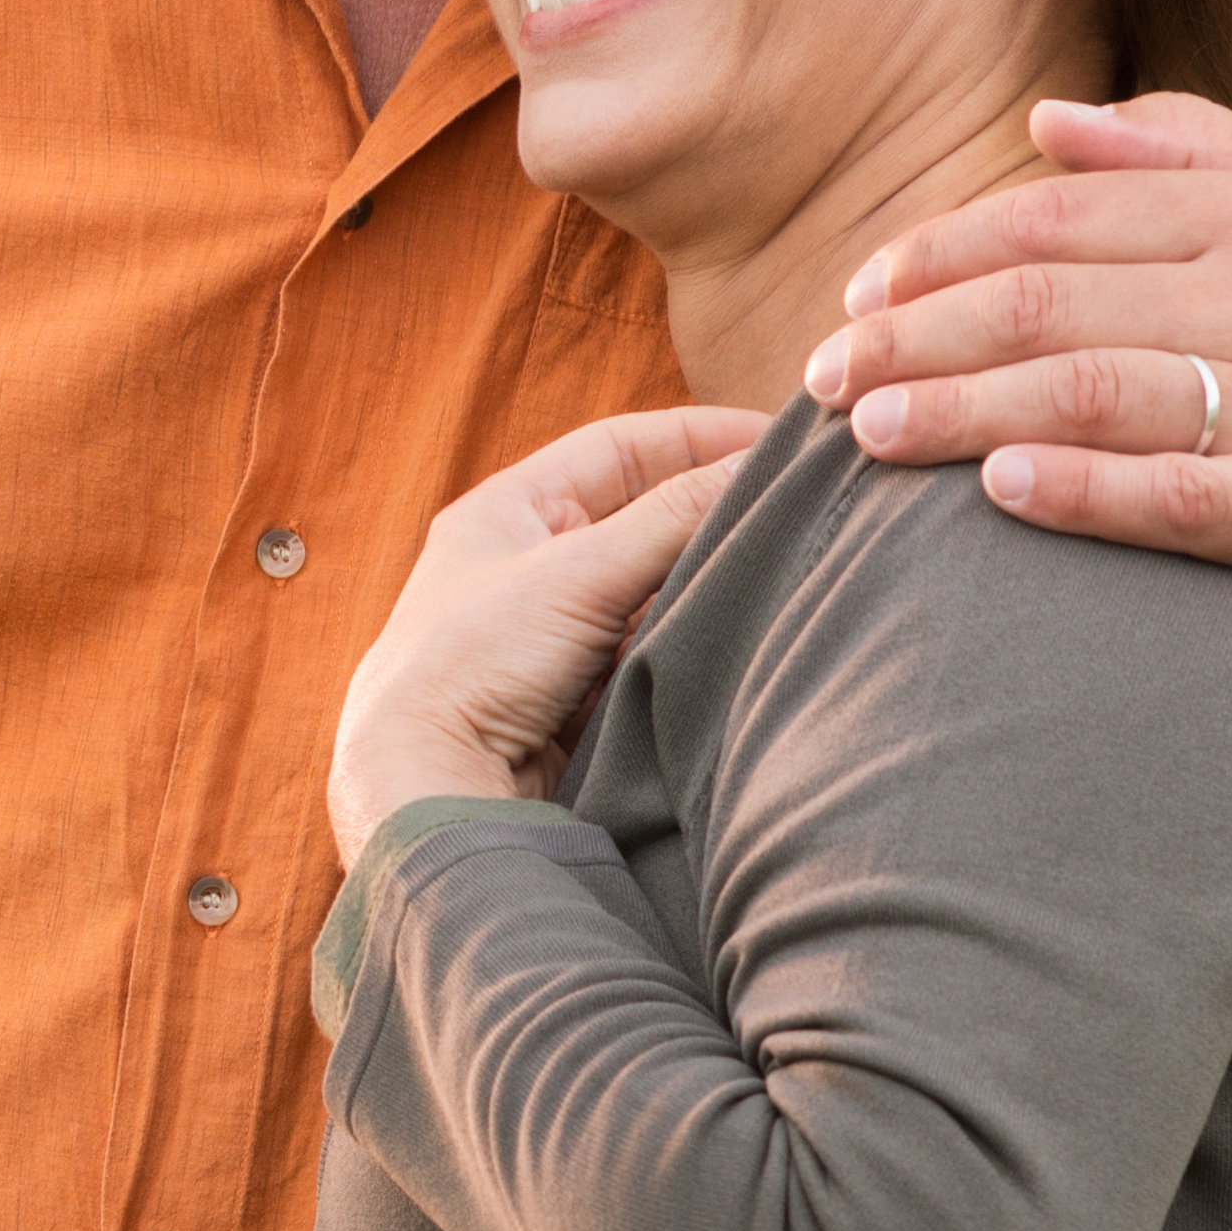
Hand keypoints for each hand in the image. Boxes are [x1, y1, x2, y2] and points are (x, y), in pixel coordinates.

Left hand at [329, 405, 764, 866]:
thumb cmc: (471, 664)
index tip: (782, 442)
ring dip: (710, 584)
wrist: (430, 792)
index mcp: (511, 511)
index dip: (700, 438)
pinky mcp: (582, 698)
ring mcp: (558, 634)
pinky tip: (743, 639)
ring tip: (788, 573)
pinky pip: (655, 652)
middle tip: (801, 508)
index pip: (622, 448)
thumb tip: (762, 464)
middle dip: (716, 515)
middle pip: (647, 519)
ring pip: (657, 590)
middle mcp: (532, 565)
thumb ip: (673, 516)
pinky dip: (694, 644)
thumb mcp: (578, 572)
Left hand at [800, 92, 1231, 642]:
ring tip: (865, 434)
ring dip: (960, 412)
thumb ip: (1182, 151)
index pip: (1053, 217)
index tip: (857, 292)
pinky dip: (1087, 492)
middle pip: (1046, 302)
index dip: (938, 253)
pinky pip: (1185, 497)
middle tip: (818, 378)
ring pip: (1090, 391)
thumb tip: (1044, 125)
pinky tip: (1002, 495)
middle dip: (913, 336)